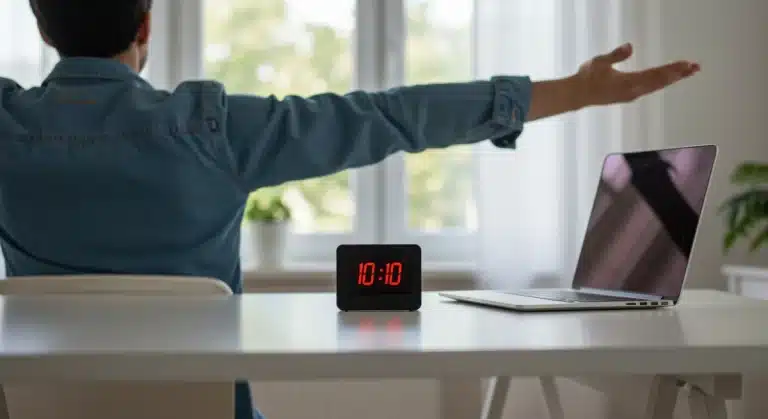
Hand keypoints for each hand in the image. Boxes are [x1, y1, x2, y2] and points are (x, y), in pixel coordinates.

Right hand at [575, 43, 699, 106]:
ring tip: (686, 72)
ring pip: (657, 85)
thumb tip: (630, 45)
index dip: (672, 69)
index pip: (656, 74)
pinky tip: (666, 80)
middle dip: (678, 74)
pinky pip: (650, 88)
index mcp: (628, 82)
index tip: (687, 65)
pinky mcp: (628, 96)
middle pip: (661, 81)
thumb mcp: (600, 62)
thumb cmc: (586, 77)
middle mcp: (633, 91)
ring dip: (672, 78)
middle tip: (696, 67)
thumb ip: (616, 55)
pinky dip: (662, 82)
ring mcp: (631, 95)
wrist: (576, 95)